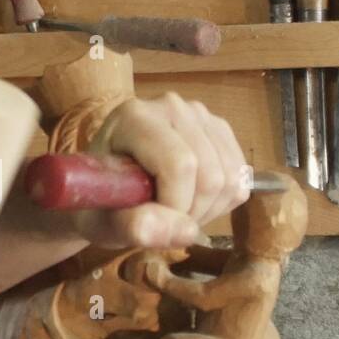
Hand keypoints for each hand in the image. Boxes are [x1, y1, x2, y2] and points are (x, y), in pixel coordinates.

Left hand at [72, 95, 249, 248]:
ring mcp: (200, 115)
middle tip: (162, 221)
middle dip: (191, 213)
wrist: (105, 190)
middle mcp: (171, 106)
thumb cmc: (98, 204)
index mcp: (135, 117)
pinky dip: (221, 202)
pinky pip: (240, 178)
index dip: (175, 206)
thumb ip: (136, 227)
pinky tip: (191, 200)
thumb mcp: (103, 223)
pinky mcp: (219, 130)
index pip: (180, 165)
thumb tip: (183, 231)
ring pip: (230, 179)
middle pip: (211, 175)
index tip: (152, 223)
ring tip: (174, 211)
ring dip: (207, 210)